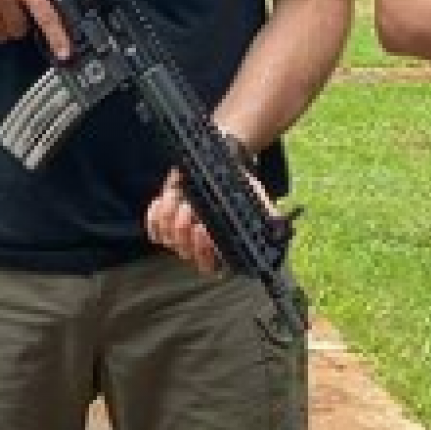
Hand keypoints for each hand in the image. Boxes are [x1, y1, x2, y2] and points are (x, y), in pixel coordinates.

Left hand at [145, 162, 283, 278]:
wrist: (221, 163)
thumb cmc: (240, 185)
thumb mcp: (257, 199)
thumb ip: (269, 217)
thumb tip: (277, 229)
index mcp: (221, 246)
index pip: (210, 266)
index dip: (204, 252)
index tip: (205, 230)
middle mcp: (199, 245)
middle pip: (185, 252)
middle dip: (185, 230)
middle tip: (191, 208)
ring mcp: (180, 233)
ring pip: (168, 238)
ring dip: (170, 217)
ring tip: (179, 197)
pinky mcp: (164, 218)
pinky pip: (153, 227)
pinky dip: (156, 214)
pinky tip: (165, 199)